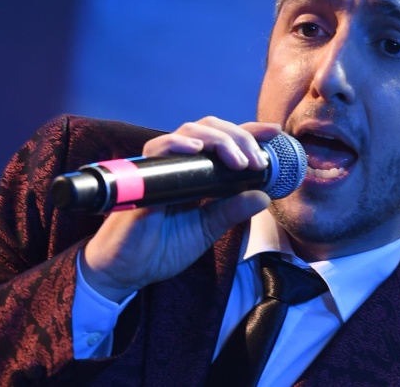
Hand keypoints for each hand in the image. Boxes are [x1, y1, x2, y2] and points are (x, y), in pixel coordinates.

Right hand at [80, 116, 280, 301]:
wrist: (125, 270)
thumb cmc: (162, 248)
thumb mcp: (206, 229)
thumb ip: (232, 211)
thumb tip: (264, 196)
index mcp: (197, 172)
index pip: (226, 142)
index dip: (250, 132)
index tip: (274, 131)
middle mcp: (180, 162)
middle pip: (213, 128)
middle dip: (241, 137)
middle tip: (258, 162)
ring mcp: (161, 165)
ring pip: (191, 130)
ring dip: (220, 140)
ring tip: (239, 161)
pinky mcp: (142, 174)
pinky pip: (159, 148)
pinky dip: (179, 143)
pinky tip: (197, 148)